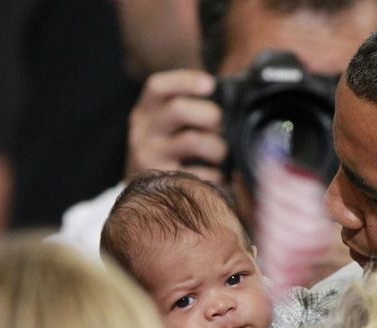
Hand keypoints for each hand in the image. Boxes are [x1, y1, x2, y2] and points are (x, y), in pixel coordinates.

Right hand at [126, 69, 227, 183]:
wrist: (146, 197)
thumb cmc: (169, 152)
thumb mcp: (169, 126)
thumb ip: (191, 109)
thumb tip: (233, 94)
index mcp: (146, 111)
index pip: (157, 87)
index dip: (185, 81)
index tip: (210, 84)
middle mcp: (142, 131)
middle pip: (178, 109)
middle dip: (210, 115)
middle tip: (222, 127)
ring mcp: (148, 156)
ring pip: (191, 140)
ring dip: (217, 147)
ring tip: (222, 155)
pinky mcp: (161, 182)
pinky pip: (197, 173)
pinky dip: (216, 175)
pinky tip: (219, 177)